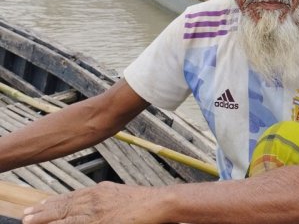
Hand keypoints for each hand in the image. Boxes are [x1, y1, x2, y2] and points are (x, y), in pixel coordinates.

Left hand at [22, 182, 160, 223]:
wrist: (159, 202)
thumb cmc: (146, 201)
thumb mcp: (121, 193)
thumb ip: (106, 196)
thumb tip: (98, 200)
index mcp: (100, 190)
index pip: (71, 196)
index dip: (53, 202)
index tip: (39, 205)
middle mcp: (95, 197)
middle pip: (64, 204)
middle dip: (43, 210)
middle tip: (26, 215)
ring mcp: (97, 209)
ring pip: (65, 214)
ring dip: (45, 218)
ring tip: (29, 221)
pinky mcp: (101, 221)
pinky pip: (76, 223)